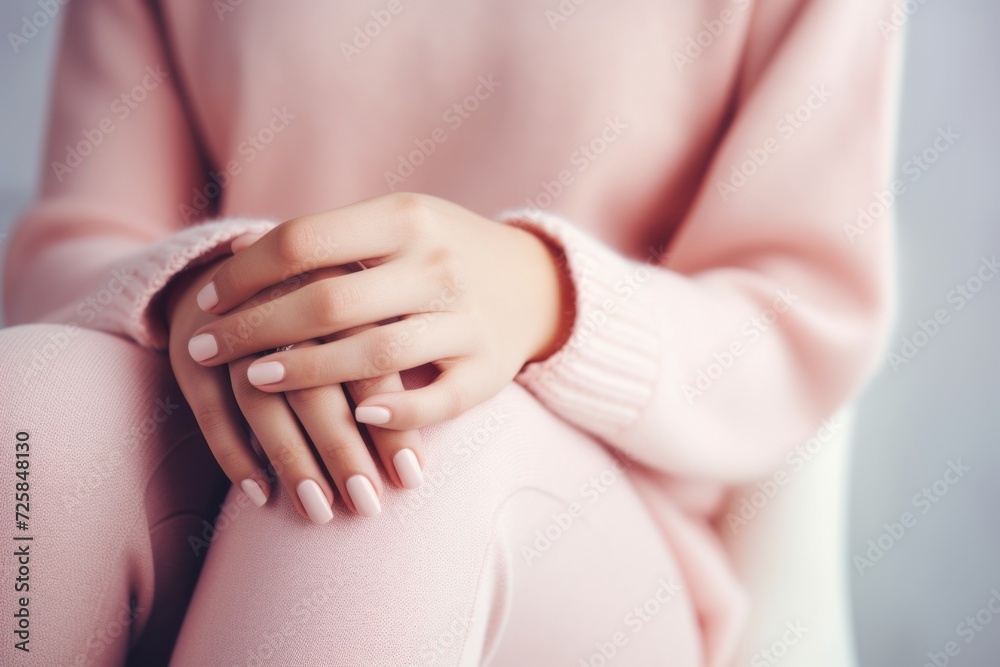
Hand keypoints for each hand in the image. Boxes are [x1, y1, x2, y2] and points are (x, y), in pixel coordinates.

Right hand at [166, 250, 422, 523]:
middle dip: (342, 451)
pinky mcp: (191, 347)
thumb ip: (389, 370)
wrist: (241, 260)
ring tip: (320, 512)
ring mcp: (232, 323)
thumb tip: (414, 459)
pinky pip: (210, 407)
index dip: (390, 422)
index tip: (410, 477)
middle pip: (315, 382)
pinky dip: (234, 453)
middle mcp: (286, 299)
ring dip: (291, 459)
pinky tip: (261, 494)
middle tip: (368, 505)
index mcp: (345, 286)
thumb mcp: (366, 317)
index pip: (371, 362)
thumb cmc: (329, 308)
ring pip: (260, 397)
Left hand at [186, 193, 573, 429]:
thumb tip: (232, 252)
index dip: (244, 274)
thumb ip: (327, 239)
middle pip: (329, 302)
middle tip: (205, 348)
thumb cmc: (439, 252)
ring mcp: (466, 319)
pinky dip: (394, 413)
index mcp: (407, 218)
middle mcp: (438, 265)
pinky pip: (436, 399)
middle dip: (255, 329)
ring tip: (253, 379)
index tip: (207, 300)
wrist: (535, 283)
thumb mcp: (394, 224)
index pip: (304, 242)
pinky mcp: (488, 369)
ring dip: (306, 371)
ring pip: (376, 354)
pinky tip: (355, 417)